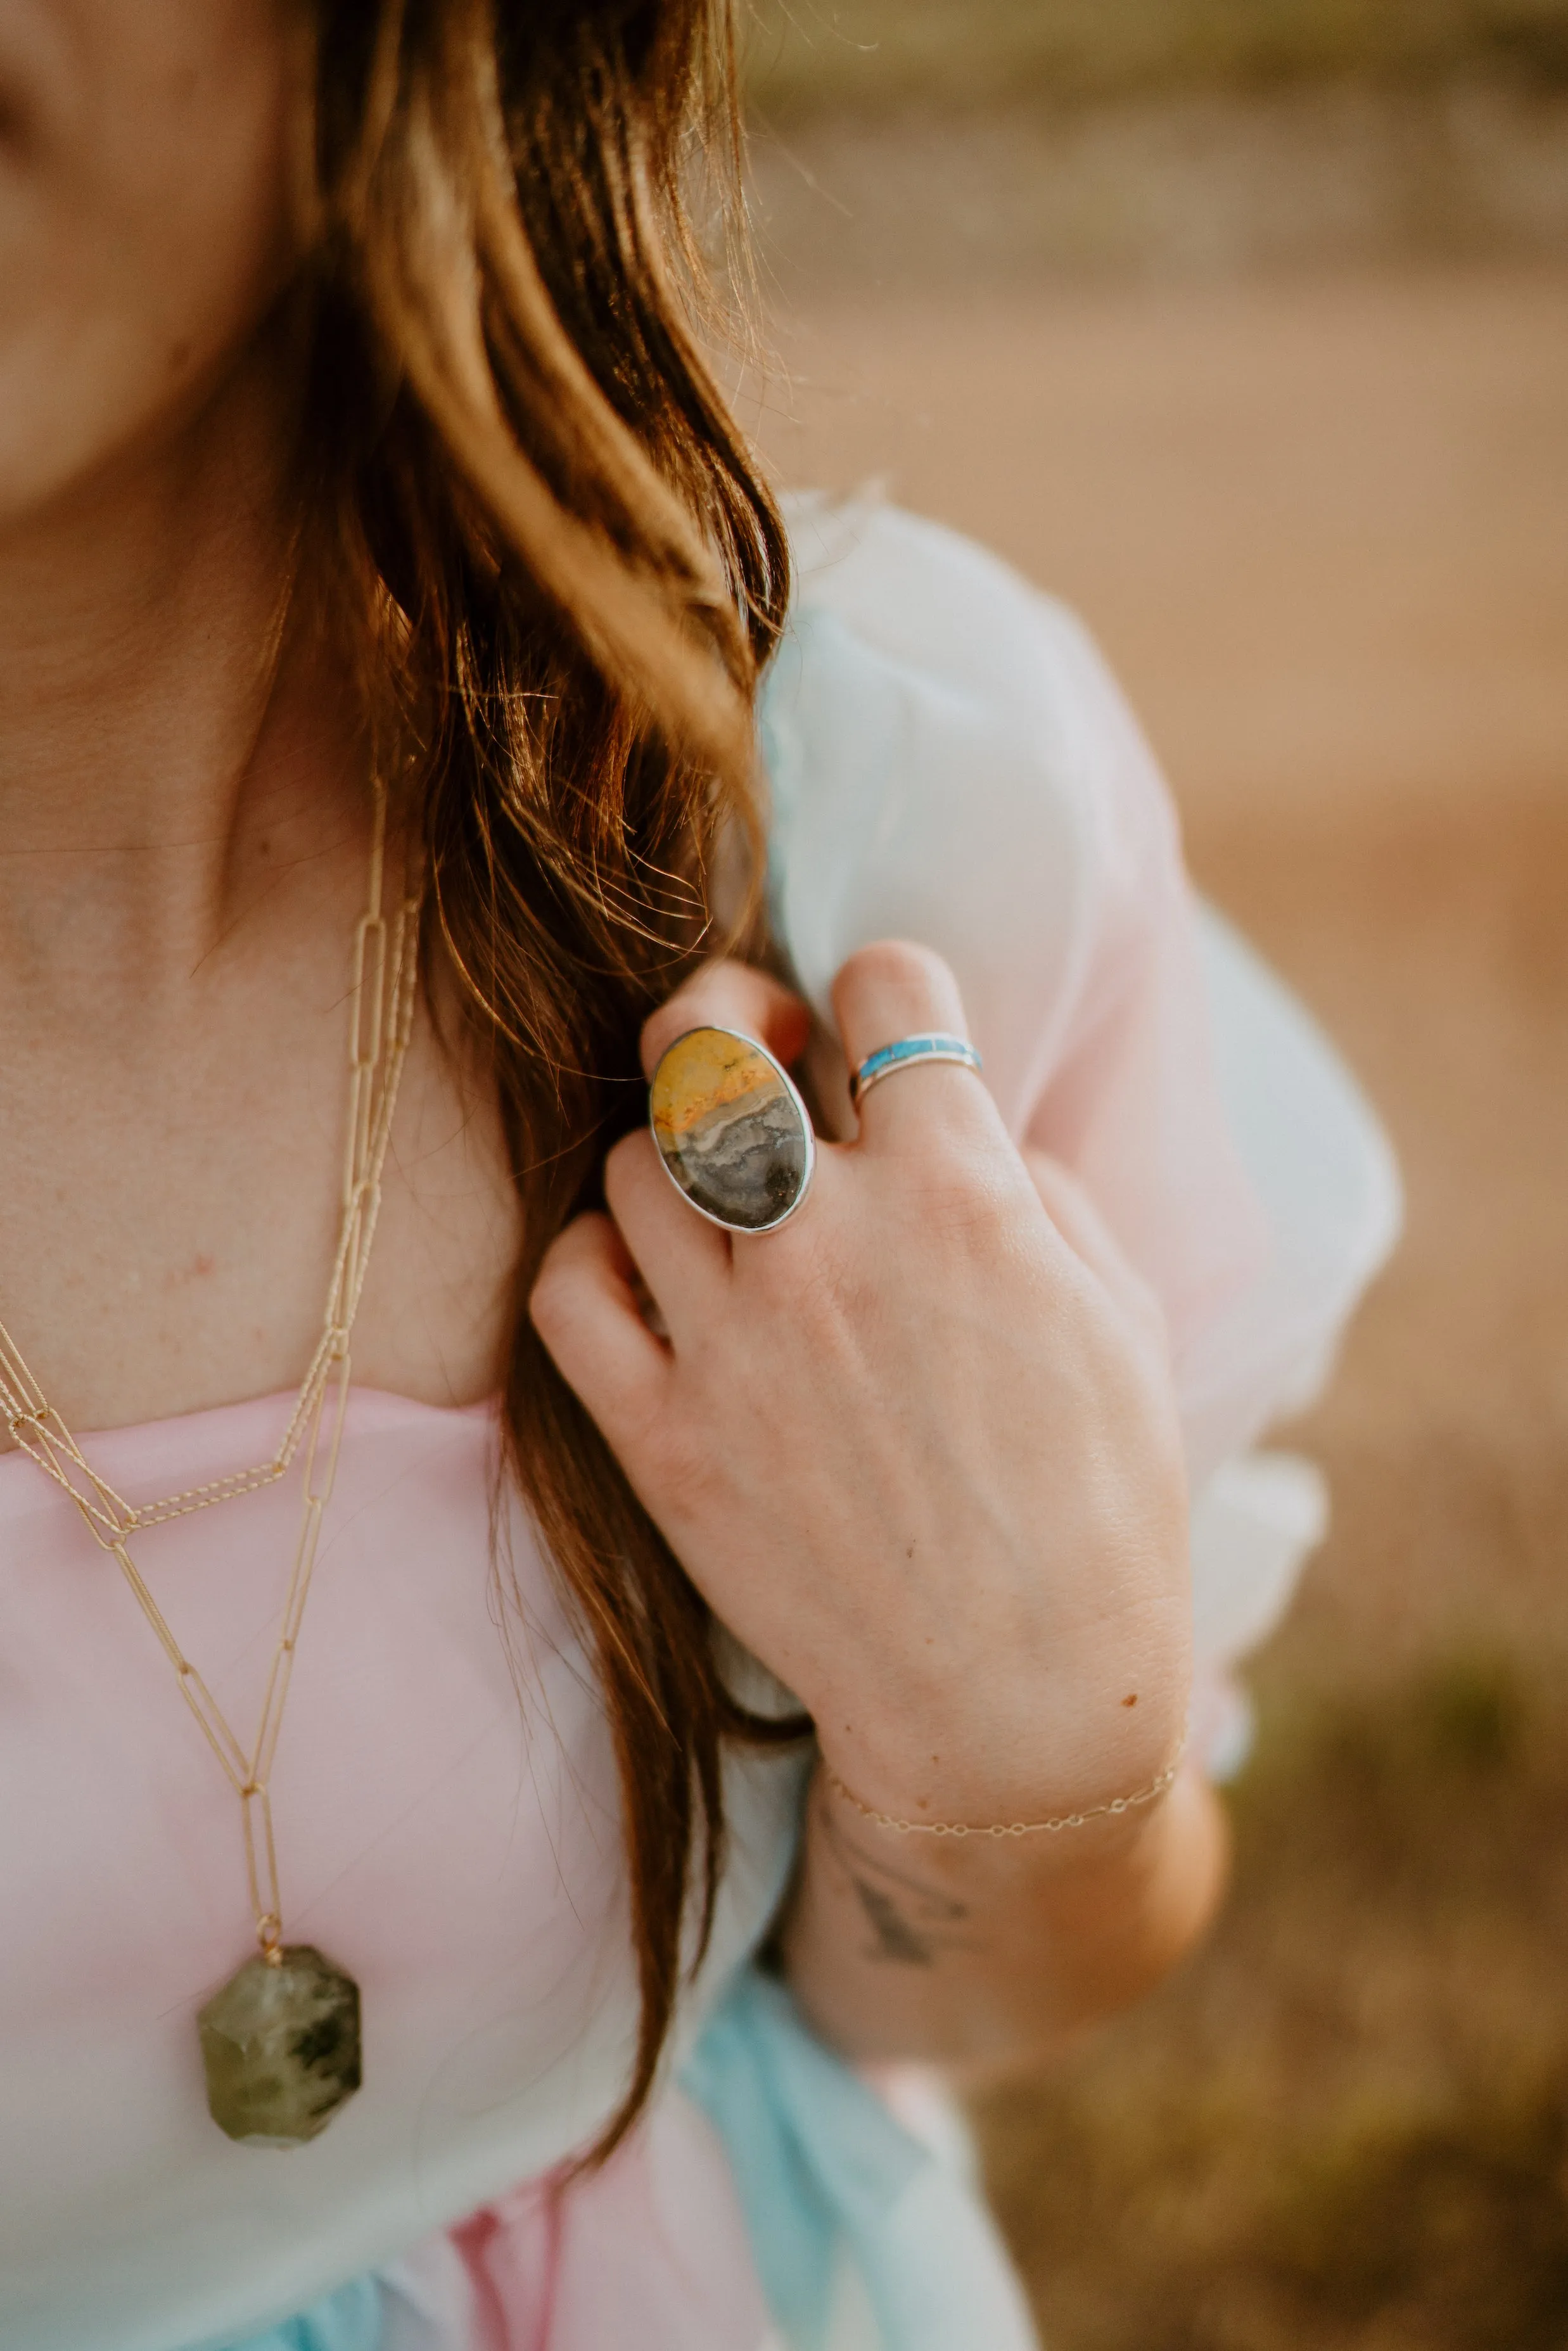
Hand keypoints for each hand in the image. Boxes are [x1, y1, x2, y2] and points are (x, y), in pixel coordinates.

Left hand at [530, 944, 1191, 1827]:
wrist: (1019, 1705)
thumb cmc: (1100, 1511)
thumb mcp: (1121, 1319)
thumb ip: (1034, 1189)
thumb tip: (961, 1124)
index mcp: (962, 1193)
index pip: (883, 981)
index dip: (884, 984)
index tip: (883, 1026)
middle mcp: (829, 1241)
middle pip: (709, 1043)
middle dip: (727, 1021)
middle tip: (754, 1059)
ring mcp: (730, 1338)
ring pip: (632, 1163)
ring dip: (673, 1165)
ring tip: (722, 1216)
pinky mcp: (657, 1434)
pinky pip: (566, 1287)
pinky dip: (595, 1265)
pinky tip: (649, 1288)